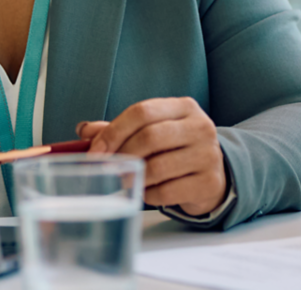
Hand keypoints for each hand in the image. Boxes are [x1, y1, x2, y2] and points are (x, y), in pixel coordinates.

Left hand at [76, 97, 226, 216]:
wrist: (215, 173)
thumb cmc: (176, 149)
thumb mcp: (153, 131)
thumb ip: (120, 129)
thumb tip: (85, 130)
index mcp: (184, 107)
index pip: (143, 111)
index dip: (114, 131)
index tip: (95, 151)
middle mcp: (201, 127)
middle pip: (150, 137)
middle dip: (122, 155)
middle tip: (108, 168)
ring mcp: (208, 155)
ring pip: (158, 167)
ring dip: (134, 177)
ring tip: (126, 180)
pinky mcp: (209, 182)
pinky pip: (167, 191)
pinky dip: (149, 194)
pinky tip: (147, 191)